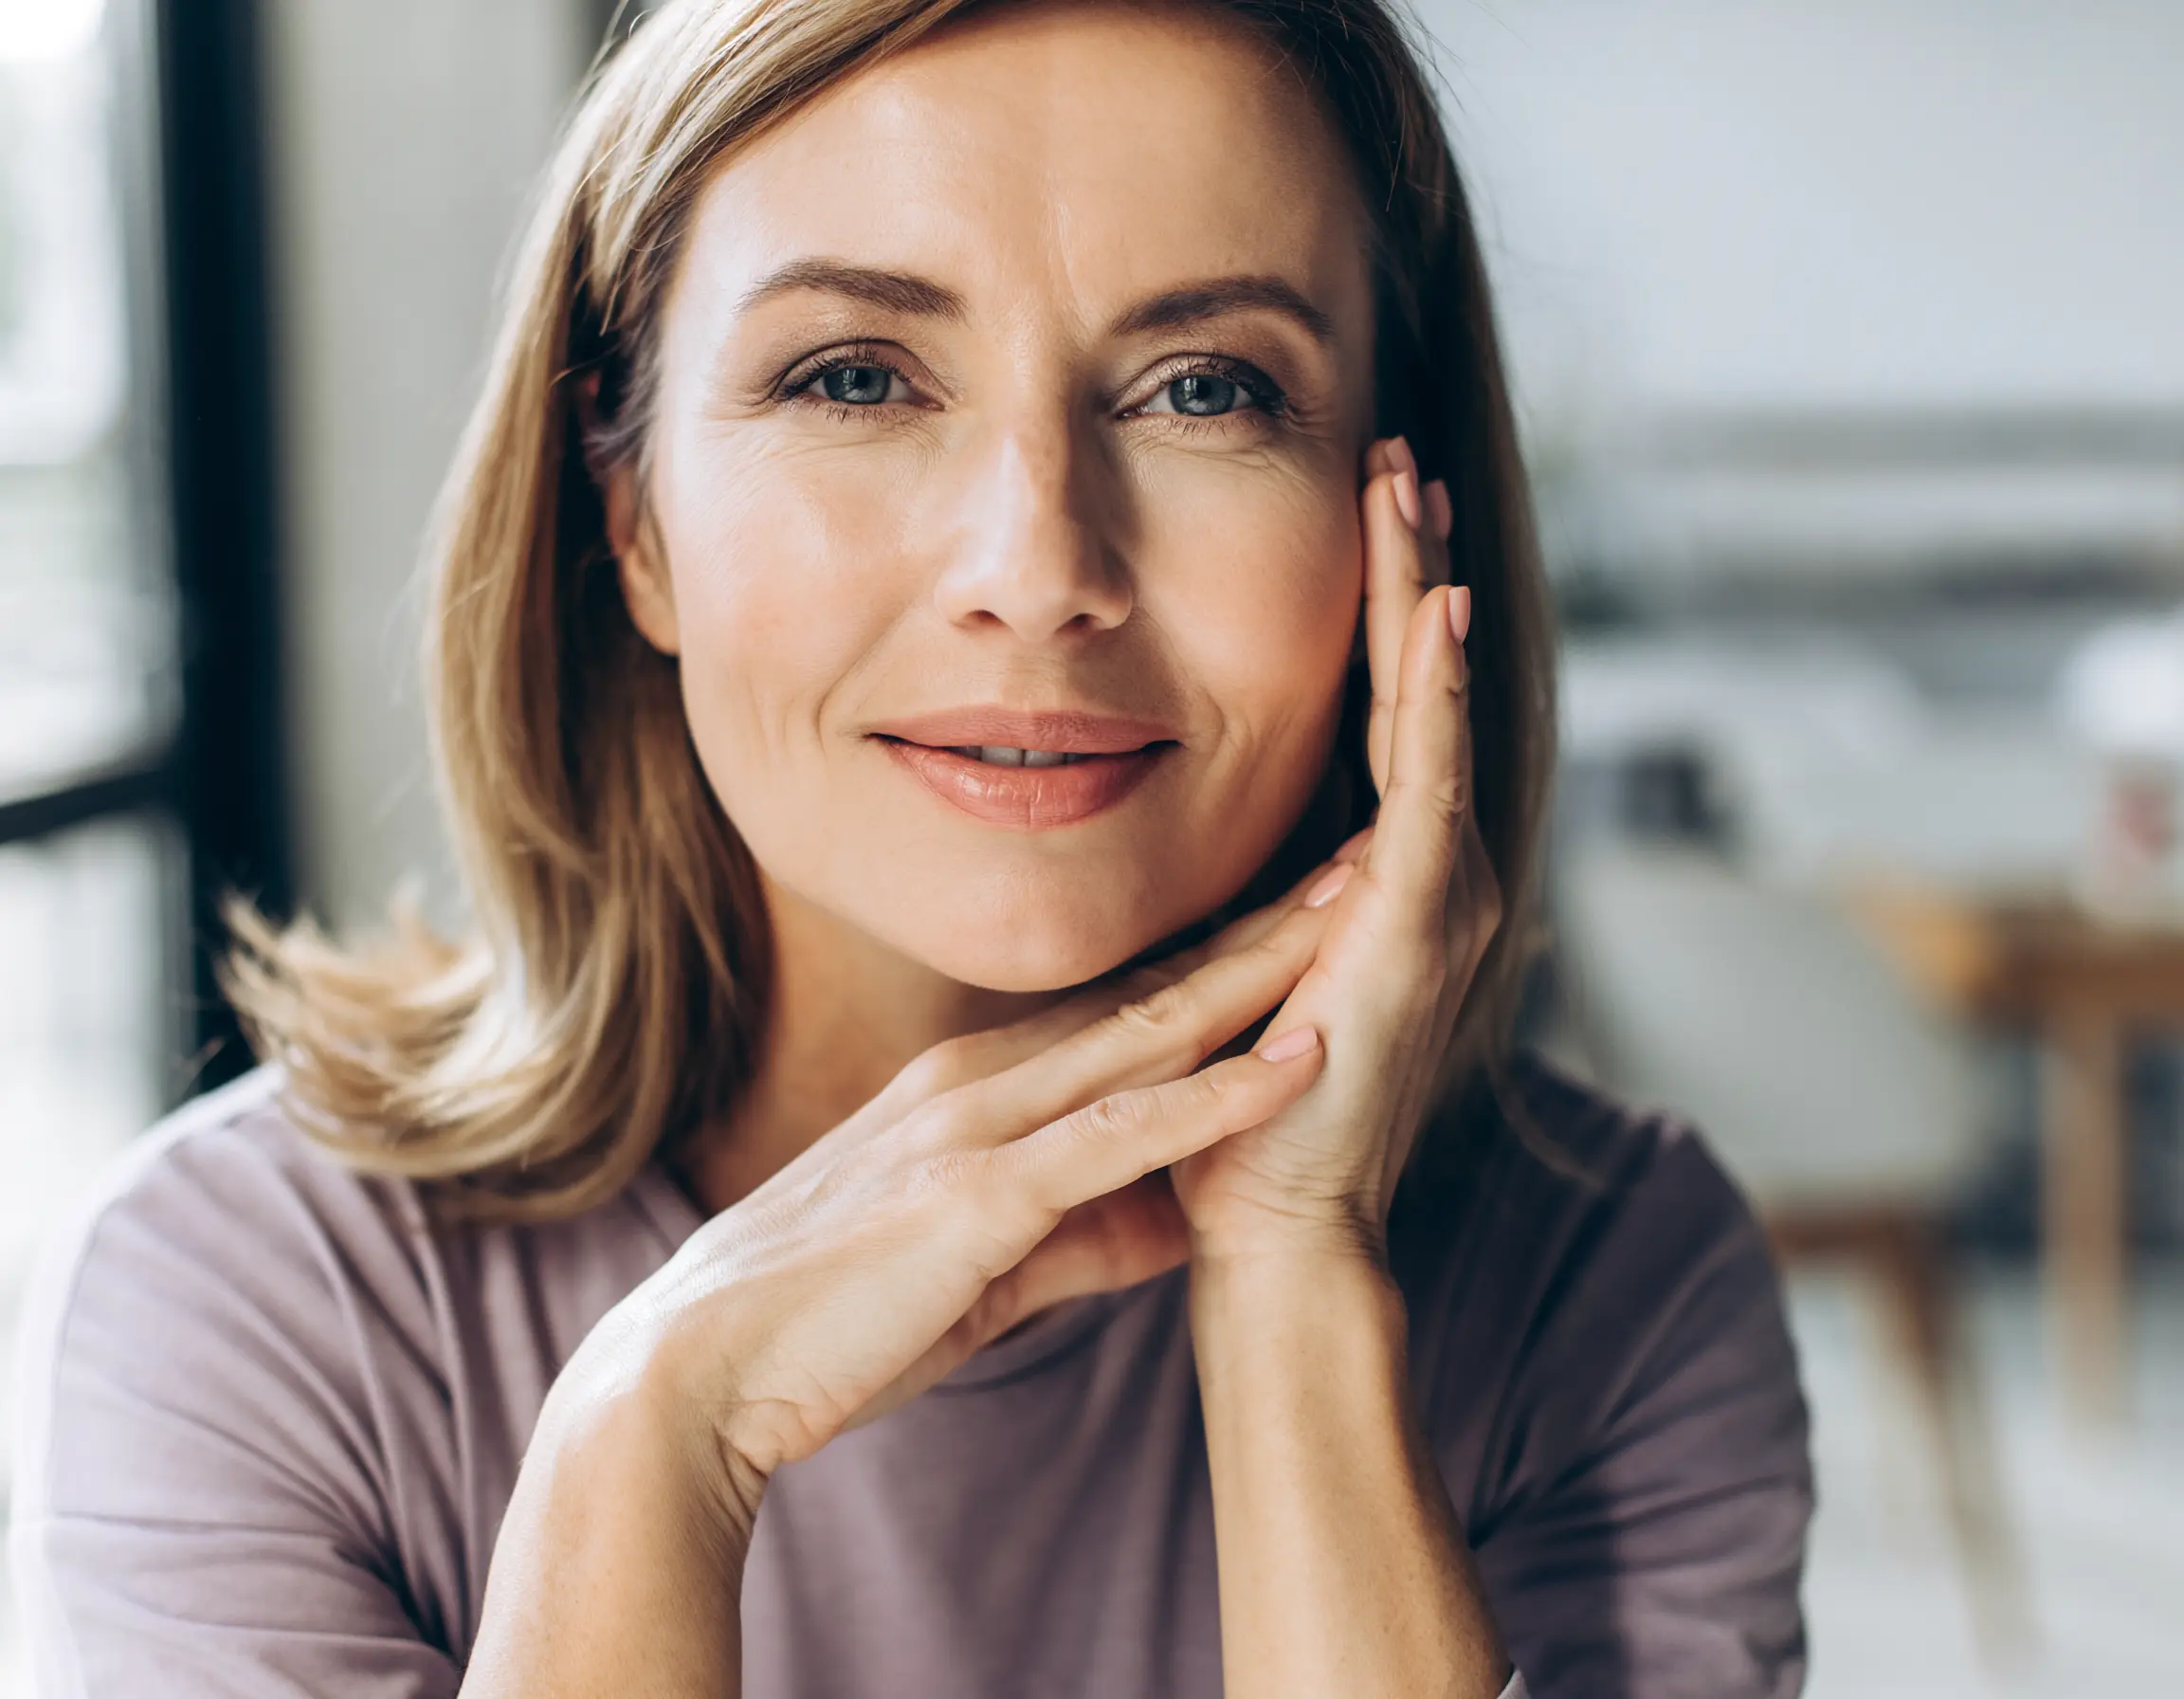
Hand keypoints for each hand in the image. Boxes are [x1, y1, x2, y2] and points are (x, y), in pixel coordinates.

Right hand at [542, 853, 1358, 1496]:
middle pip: (1153, 994)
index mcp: (980, 1092)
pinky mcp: (975, 1196)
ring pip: (1146, 1037)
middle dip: (1266, 931)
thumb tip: (1182, 1228)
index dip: (1225, 959)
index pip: (1127, 1012)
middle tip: (1366, 863)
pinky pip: (1114, 1139)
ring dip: (1259, 977)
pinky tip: (1285, 1069)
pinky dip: (1208, 1103)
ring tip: (1353, 917)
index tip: (1309, 914)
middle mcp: (983, 1083)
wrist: (698, 1369)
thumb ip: (1085, 1235)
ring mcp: (978, 1129)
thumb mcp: (986, 1269)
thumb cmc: (835, 1319)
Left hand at [1171, 435, 1501, 1262]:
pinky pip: (1423, 789)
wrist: (1277, 1232)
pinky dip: (1430, 700)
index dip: (1373, 615)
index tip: (1360, 512)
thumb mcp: (1245, 979)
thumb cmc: (1245, 1119)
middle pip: (1416, 694)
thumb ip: (1257, 906)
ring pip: (1429, 716)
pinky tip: (1433, 615)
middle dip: (1407, 572)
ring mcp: (1433, 902)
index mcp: (1380, 882)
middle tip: (1394, 459)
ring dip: (1419, 599)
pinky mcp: (1414, 933)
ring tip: (1409, 494)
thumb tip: (1231, 852)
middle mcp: (1427, 878)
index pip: (1379, 719)